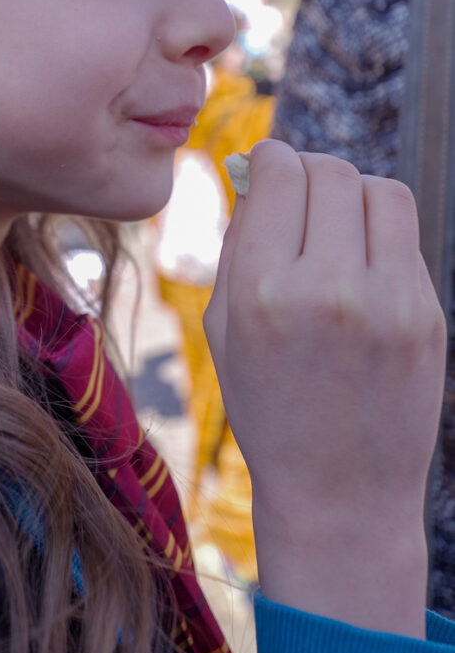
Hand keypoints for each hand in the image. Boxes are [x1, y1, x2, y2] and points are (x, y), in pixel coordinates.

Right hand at [204, 140, 445, 635]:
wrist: (339, 493)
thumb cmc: (268, 407)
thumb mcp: (224, 329)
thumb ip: (238, 244)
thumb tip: (260, 174)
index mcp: (266, 291)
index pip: (280, 173)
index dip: (268, 160)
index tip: (264, 170)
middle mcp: (332, 289)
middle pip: (333, 172)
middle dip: (309, 171)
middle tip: (297, 195)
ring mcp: (391, 303)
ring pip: (382, 191)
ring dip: (354, 193)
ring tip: (335, 225)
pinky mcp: (429, 316)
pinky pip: (406, 240)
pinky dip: (379, 238)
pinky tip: (359, 270)